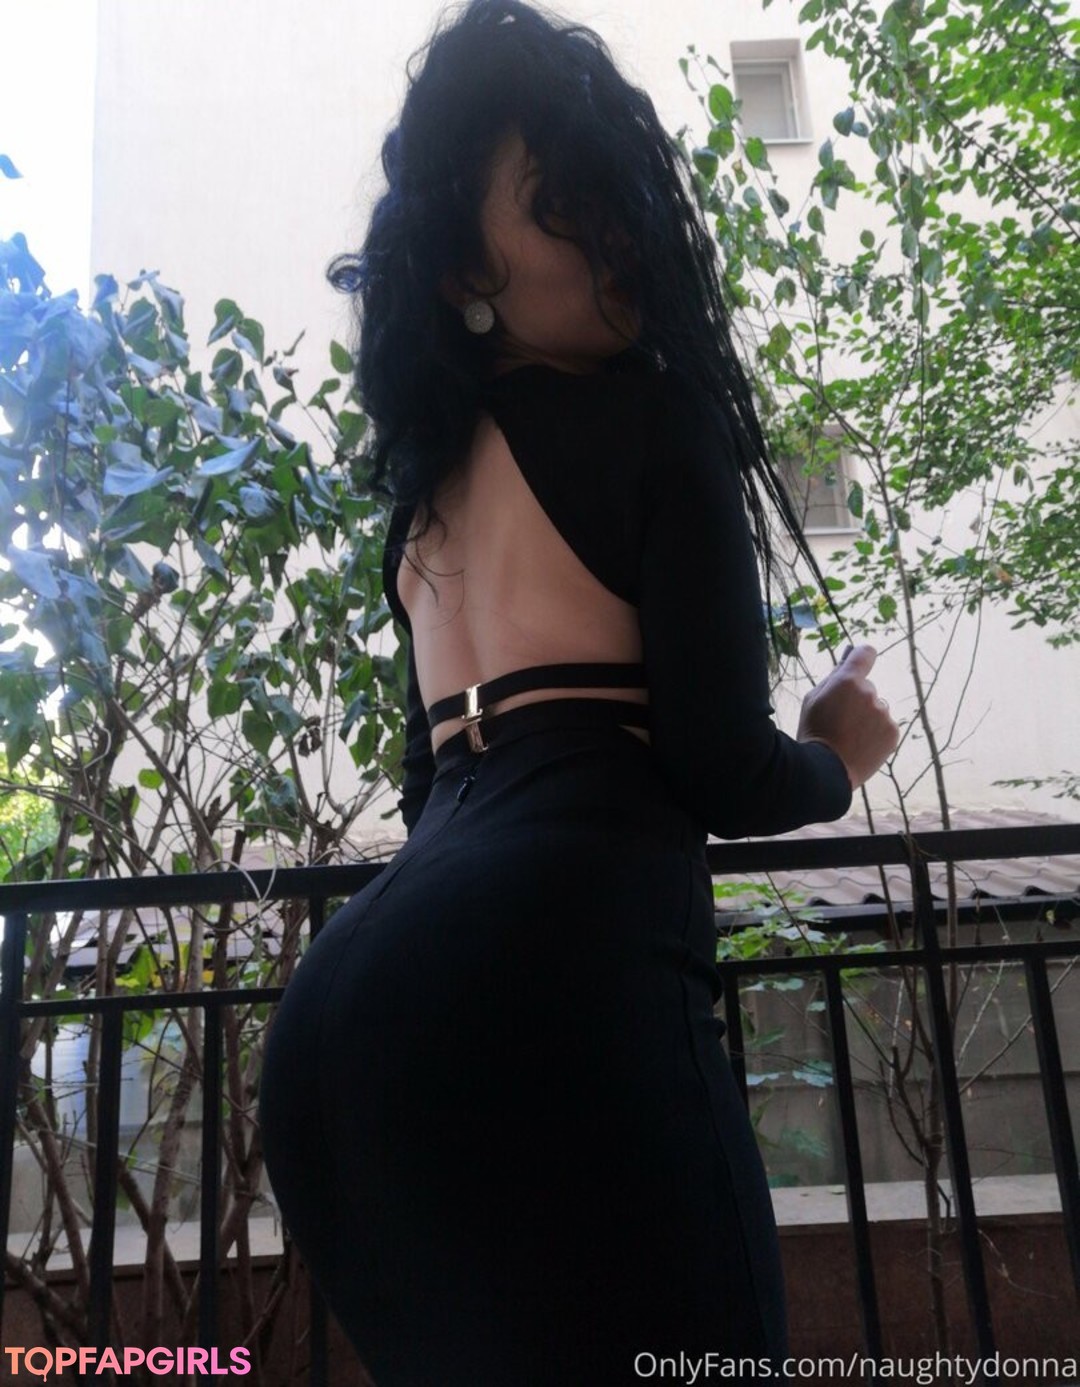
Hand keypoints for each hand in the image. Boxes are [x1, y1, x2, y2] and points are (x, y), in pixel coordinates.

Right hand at [797, 644, 899, 790]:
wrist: (826, 770)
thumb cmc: (814, 732)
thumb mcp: (812, 700)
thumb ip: (832, 679)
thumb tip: (846, 661)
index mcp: (847, 681)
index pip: (865, 653)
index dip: (861, 657)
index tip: (860, 662)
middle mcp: (870, 693)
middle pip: (866, 688)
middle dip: (856, 698)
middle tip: (840, 720)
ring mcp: (884, 713)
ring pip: (876, 708)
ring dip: (866, 717)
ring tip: (849, 737)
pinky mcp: (893, 732)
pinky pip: (885, 725)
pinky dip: (875, 733)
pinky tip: (860, 745)